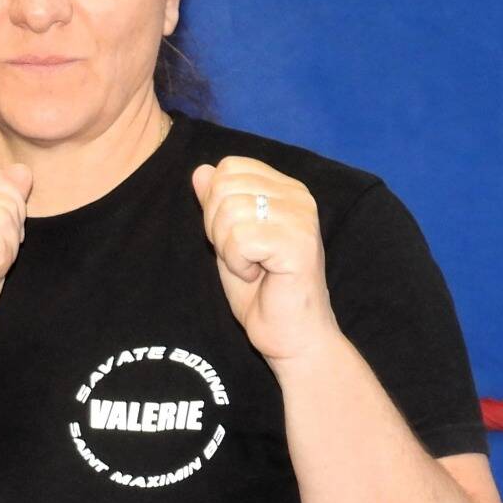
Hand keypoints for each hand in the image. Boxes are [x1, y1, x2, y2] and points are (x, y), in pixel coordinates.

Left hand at [190, 157, 338, 363]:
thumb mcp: (227, 240)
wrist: (289, 334)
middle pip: (224, 187)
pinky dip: (238, 263)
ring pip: (229, 212)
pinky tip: (258, 275)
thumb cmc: (260, 291)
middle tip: (241, 256)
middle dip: (217, 227)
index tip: (234, 237)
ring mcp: (302, 217)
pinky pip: (240, 239)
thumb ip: (215, 204)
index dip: (214, 203)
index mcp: (285, 188)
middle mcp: (298, 196)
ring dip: (228, 249)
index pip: (229, 168)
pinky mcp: (299, 242)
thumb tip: (200, 170)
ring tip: (252, 267)